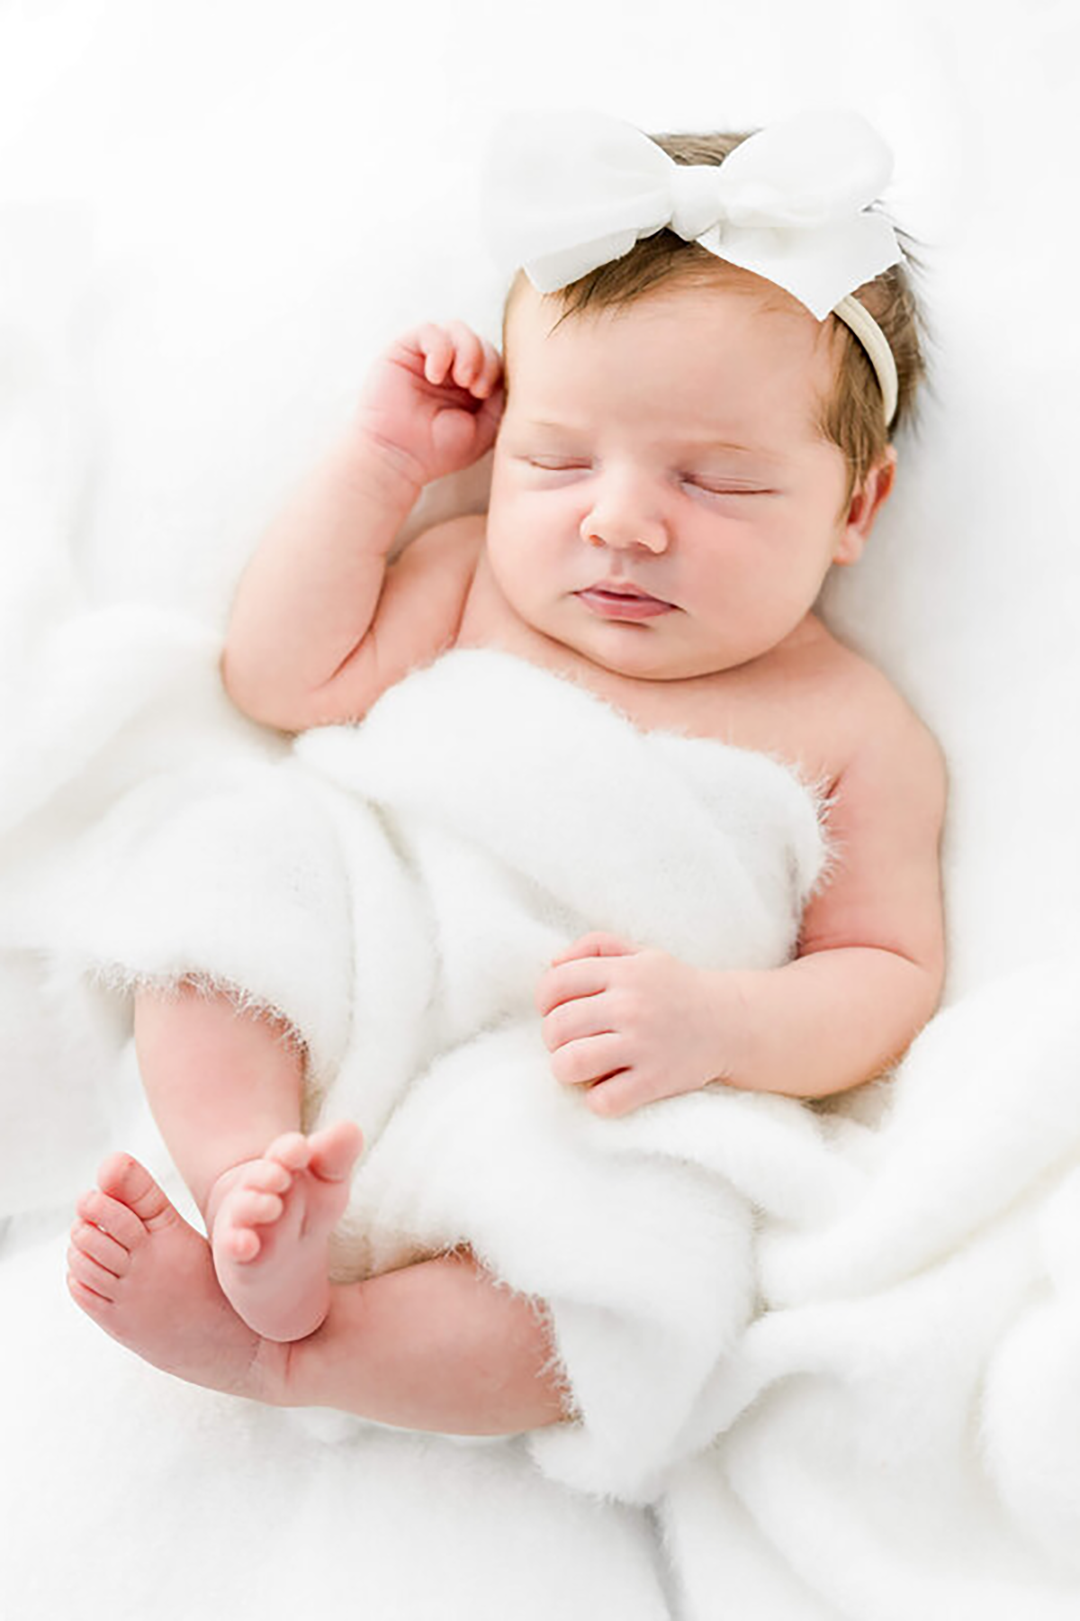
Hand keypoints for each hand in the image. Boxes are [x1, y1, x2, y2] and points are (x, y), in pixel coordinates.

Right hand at [354, 321, 504, 486]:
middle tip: (475, 387)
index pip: (493, 359)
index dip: (495, 368)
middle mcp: (448, 369)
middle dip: (483, 359)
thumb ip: (500, 400)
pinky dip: (439, 348)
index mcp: (468, 386)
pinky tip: (435, 375)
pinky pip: (430, 330)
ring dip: (467, 350)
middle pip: (479, 341)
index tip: (483, 394)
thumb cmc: (437, 451)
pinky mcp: (403, 350)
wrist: (397, 457)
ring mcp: (426, 358)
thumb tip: (507, 374)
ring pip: (457, 329)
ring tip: (460, 378)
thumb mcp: (484, 429)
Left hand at [535, 933, 745, 1115]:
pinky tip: (609, 1088)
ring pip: (570, 1064)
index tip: (556, 1011)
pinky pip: (603, 1100)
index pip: (555, 984)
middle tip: (572, 1041)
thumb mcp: (641, 954)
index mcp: (624, 972)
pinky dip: (598, 1099)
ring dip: (566, 1069)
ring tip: (581, 1066)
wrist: (733, 1023)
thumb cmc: (676, 988)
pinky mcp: (656, 1081)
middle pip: (556, 1027)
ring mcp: (643, 1045)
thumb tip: (552, 964)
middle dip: (554, 1039)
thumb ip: (595, 947)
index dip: (544, 1001)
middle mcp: (631, 1006)